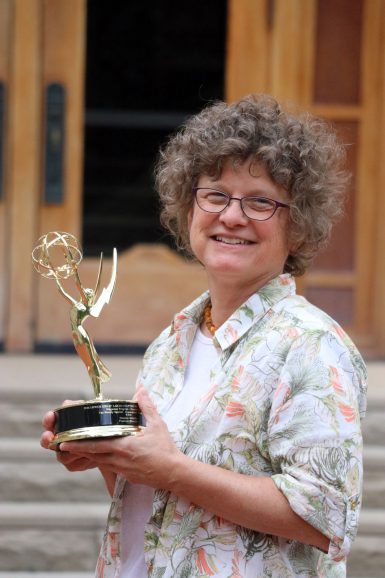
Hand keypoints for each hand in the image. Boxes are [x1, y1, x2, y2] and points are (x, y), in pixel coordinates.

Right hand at [40, 401, 97, 472]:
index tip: (51, 416)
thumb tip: (66, 404)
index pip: (48, 421)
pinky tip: (91, 455)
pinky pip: (74, 464)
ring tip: (85, 445)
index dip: (48, 419)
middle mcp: (59, 440)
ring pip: (62, 456)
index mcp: (61, 425)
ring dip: (73, 451)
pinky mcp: (73, 464)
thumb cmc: (97, 422)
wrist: (110, 441)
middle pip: (47, 442)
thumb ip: (77, 407)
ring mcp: (64, 454)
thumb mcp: (89, 412)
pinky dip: (83, 459)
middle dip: (47, 439)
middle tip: (51, 437)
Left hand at [58, 387, 182, 487]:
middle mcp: (119, 459)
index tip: (66, 440)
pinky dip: (101, 461)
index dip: (80, 443)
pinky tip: (98, 456)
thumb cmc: (165, 448)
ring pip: (100, 461)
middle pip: (93, 454)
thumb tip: (141, 389)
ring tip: (76, 448)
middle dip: (77, 450)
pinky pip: (109, 467)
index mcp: (124, 446)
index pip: (96, 445)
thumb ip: (146, 406)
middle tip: (63, 445)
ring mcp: (122, 469)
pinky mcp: (125, 476)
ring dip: (88, 455)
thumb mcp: (157, 425)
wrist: (173, 472)